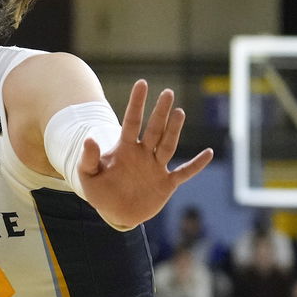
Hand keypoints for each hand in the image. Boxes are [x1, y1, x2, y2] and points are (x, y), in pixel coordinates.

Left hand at [77, 79, 213, 228]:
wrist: (115, 213)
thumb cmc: (100, 192)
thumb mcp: (88, 176)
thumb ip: (88, 158)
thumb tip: (89, 139)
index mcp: (124, 149)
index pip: (131, 121)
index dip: (136, 103)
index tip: (142, 83)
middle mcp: (143, 154)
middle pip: (154, 129)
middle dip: (160, 112)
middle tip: (168, 92)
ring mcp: (156, 167)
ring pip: (168, 144)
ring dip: (174, 130)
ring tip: (180, 112)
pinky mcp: (166, 184)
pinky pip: (184, 172)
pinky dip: (196, 165)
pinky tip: (209, 153)